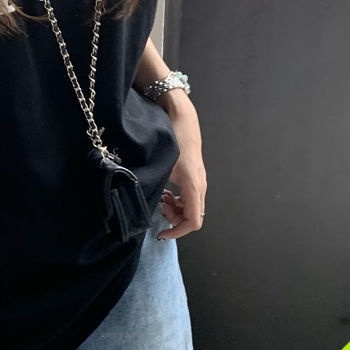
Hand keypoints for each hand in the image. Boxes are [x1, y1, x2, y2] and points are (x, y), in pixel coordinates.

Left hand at [157, 92, 206, 238]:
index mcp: (193, 185)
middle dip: (174, 219)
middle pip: (193, 217)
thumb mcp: (162, 164)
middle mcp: (200, 186)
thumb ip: (158, 187)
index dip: (177, 232)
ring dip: (175, 209)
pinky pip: (189, 198)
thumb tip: (149, 206)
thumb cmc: (172, 138)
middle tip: (159, 206)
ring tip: (161, 198)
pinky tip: (166, 191)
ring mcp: (199, 181)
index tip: (161, 233)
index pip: (193, 221)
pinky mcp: (194, 177)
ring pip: (191, 208)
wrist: (181, 117)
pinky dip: (178, 200)